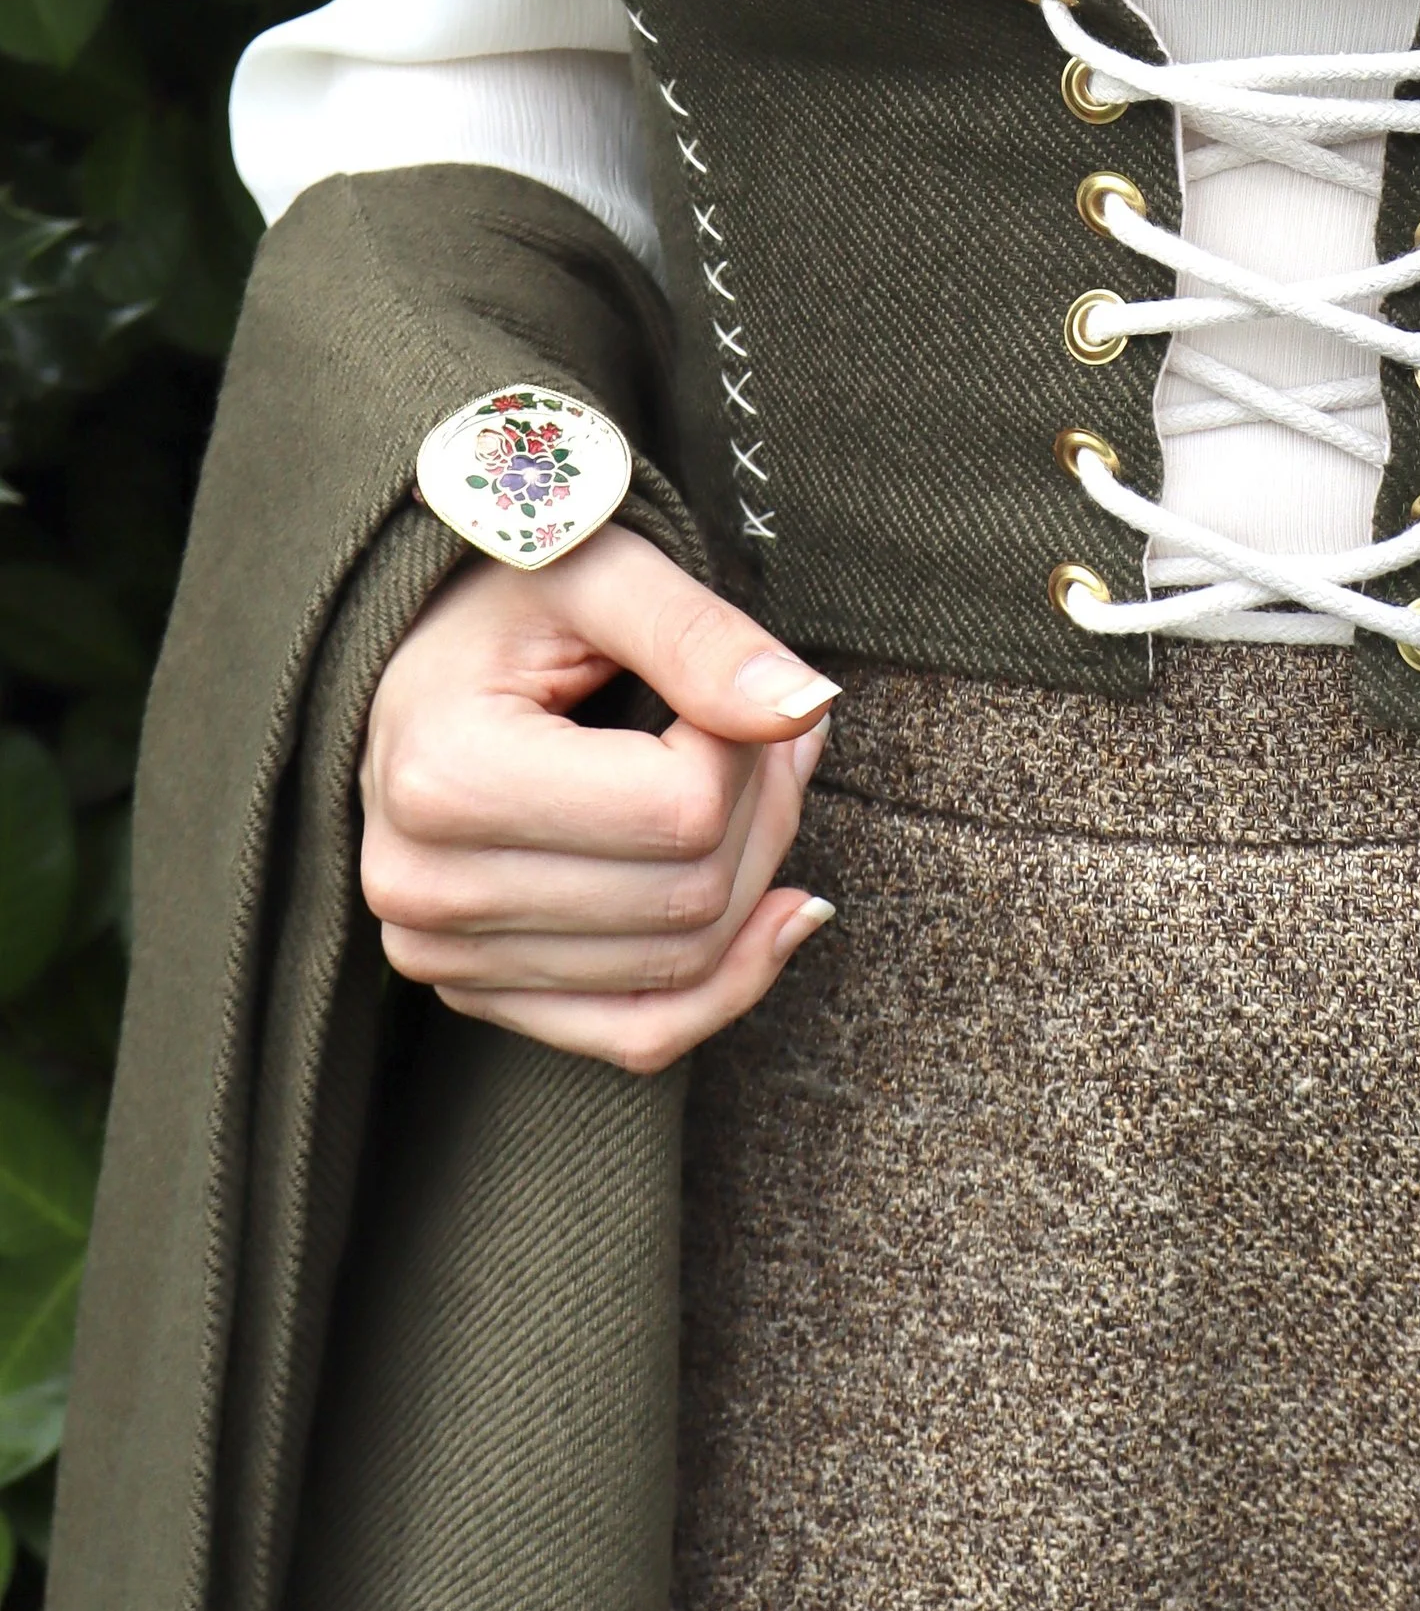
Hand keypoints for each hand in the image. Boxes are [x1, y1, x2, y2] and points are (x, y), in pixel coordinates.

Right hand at [359, 523, 838, 1073]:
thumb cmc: (510, 596)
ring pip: (684, 964)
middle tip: (778, 728)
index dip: (751, 747)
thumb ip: (701, 635)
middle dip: (767, 807)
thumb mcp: (602, 573)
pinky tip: (781, 912)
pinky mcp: (477, 995)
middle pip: (690, 896)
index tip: (744, 687)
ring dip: (757, 870)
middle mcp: (423, 889)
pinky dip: (730, 985)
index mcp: (444, 777)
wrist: (422, 654)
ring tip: (757, 777)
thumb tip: (805, 710)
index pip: (682, 811)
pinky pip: (639, 1037)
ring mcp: (442, 957)